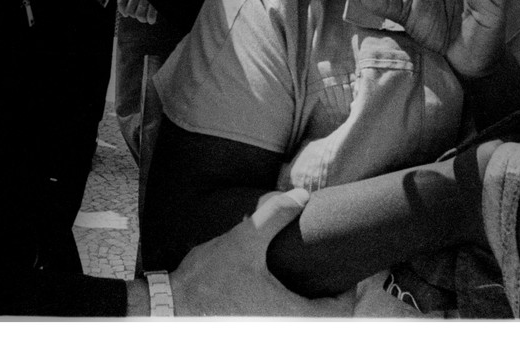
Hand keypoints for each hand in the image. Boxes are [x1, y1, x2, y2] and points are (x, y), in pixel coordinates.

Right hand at [118, 0, 157, 24]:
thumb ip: (155, 1)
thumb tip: (153, 15)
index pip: (151, 14)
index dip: (150, 19)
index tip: (150, 20)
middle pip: (139, 14)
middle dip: (141, 18)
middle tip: (142, 18)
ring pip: (129, 10)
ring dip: (132, 15)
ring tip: (134, 14)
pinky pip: (120, 2)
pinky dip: (122, 10)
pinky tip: (125, 13)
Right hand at [169, 189, 331, 315]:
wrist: (170, 307)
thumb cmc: (206, 280)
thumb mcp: (242, 241)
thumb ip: (274, 216)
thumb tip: (301, 196)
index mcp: (290, 314)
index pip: (340, 313)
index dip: (349, 292)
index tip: (346, 273)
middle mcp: (282, 328)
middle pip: (324, 321)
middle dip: (330, 299)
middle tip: (328, 274)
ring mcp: (267, 330)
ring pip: (302, 323)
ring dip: (309, 307)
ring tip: (306, 280)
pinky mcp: (252, 328)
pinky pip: (282, 322)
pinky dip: (289, 310)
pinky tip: (278, 290)